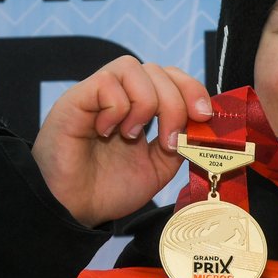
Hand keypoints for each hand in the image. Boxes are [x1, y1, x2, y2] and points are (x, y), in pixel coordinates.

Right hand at [31, 56, 211, 226]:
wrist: (74, 210)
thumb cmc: (109, 189)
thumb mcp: (158, 167)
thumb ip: (180, 143)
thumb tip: (201, 125)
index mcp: (140, 108)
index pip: (171, 76)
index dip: (192, 89)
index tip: (202, 117)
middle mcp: (120, 96)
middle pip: (158, 70)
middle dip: (175, 103)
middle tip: (169, 141)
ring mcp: (97, 95)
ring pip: (133, 68)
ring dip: (146, 104)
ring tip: (132, 136)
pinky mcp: (76, 99)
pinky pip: (107, 84)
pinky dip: (117, 109)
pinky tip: (106, 133)